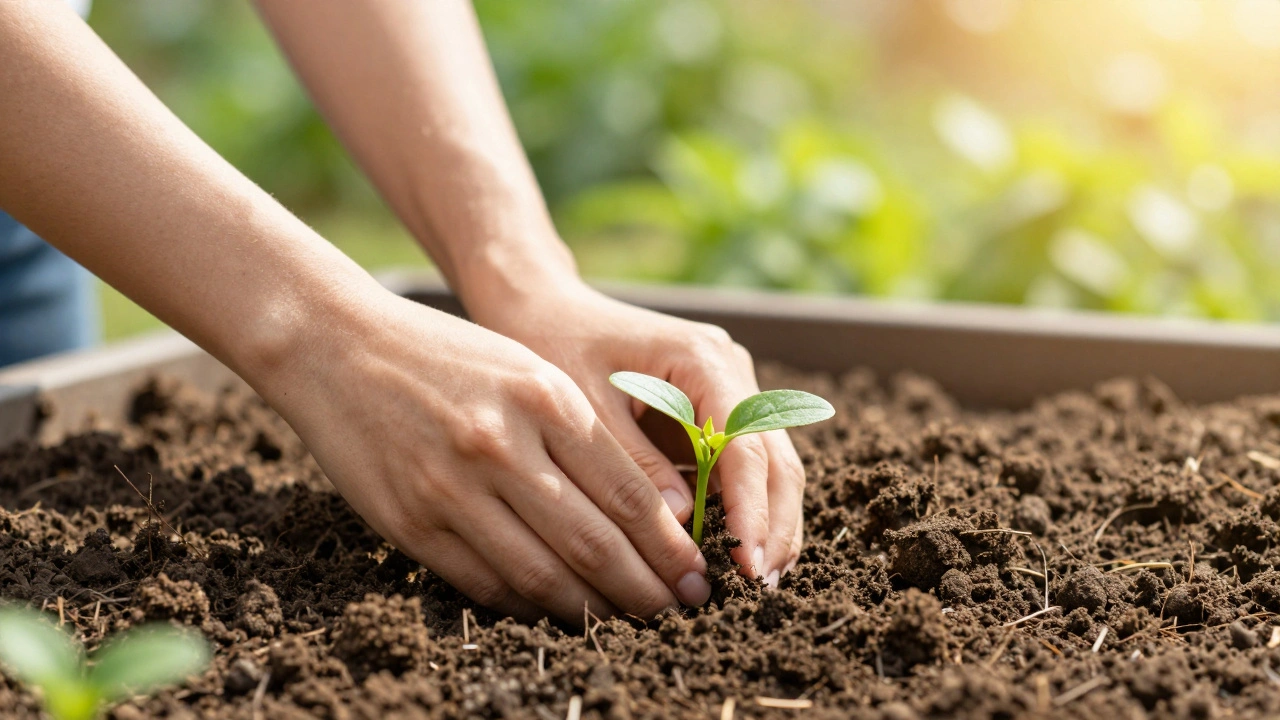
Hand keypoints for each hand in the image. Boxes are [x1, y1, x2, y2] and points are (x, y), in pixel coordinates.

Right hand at [251, 290, 710, 622]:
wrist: (337, 346)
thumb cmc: (447, 357)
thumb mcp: (528, 373)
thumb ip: (586, 437)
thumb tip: (652, 513)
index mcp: (545, 400)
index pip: (629, 495)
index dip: (671, 548)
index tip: (697, 575)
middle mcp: (503, 446)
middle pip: (595, 543)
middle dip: (649, 590)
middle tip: (683, 613)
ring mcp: (452, 488)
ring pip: (543, 575)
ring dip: (594, 610)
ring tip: (628, 623)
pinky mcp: (411, 522)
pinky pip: (485, 583)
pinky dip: (529, 606)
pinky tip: (558, 611)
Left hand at [467, 278, 806, 585]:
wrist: (544, 306)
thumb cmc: (555, 344)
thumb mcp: (585, 404)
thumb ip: (633, 462)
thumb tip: (683, 525)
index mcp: (703, 359)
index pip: (746, 443)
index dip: (753, 509)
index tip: (748, 566)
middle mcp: (729, 372)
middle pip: (774, 458)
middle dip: (773, 526)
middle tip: (762, 589)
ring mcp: (728, 393)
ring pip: (770, 466)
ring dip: (767, 524)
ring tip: (758, 584)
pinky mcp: (714, 414)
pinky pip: (742, 469)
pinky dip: (744, 512)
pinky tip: (735, 557)